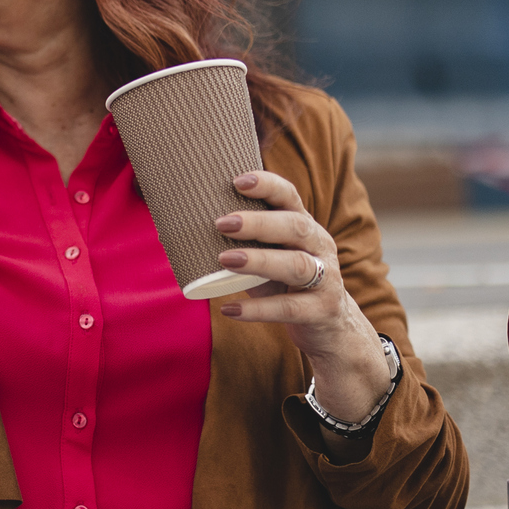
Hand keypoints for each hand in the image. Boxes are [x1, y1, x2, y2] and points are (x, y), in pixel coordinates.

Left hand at [214, 171, 391, 422]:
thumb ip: (242, 241)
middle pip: (295, 227)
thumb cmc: (285, 282)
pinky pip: (290, 308)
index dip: (266, 186)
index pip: (289, 197)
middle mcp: (320, 246)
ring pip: (296, 265)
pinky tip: (229, 309)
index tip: (236, 181)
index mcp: (303, 226)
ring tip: (224, 260)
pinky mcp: (322, 310)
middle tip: (221, 223)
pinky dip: (258, 309)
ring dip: (259, 261)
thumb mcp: (270, 255)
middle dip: (258, 223)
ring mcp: (326, 278)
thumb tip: (179, 225)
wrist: (329, 327)